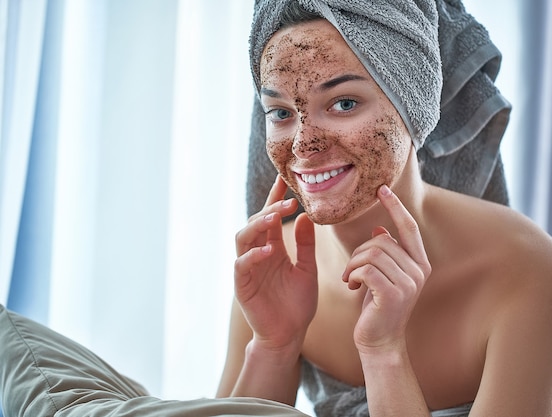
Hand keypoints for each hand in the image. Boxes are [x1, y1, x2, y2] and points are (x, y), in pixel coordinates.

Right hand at [234, 175, 317, 352]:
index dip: (275, 199)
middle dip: (270, 208)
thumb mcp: (307, 270)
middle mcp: (258, 255)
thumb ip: (306, 245)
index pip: (271, 218)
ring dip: (257, 226)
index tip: (284, 180)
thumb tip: (306, 216)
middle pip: (256, 223)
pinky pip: (242, 265)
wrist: (289, 335)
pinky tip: (268, 250)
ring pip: (243, 238)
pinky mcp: (243, 286)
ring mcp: (248, 269)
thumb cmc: (297, 305)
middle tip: (289, 200)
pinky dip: (252, 255)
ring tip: (274, 217)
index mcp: (273, 249)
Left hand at [342, 185, 430, 352]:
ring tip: (350, 278)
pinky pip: (366, 269)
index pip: (409, 227)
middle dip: (359, 252)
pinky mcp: (393, 294)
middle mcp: (419, 271)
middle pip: (382, 241)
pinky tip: (351, 286)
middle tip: (351, 270)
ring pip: (371, 253)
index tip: (381, 189)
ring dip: (353, 264)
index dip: (395, 206)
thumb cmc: (378, 306)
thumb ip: (386, 253)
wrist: (380, 340)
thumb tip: (381, 229)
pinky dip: (352, 274)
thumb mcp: (382, 275)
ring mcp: (409, 283)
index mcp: (420, 263)